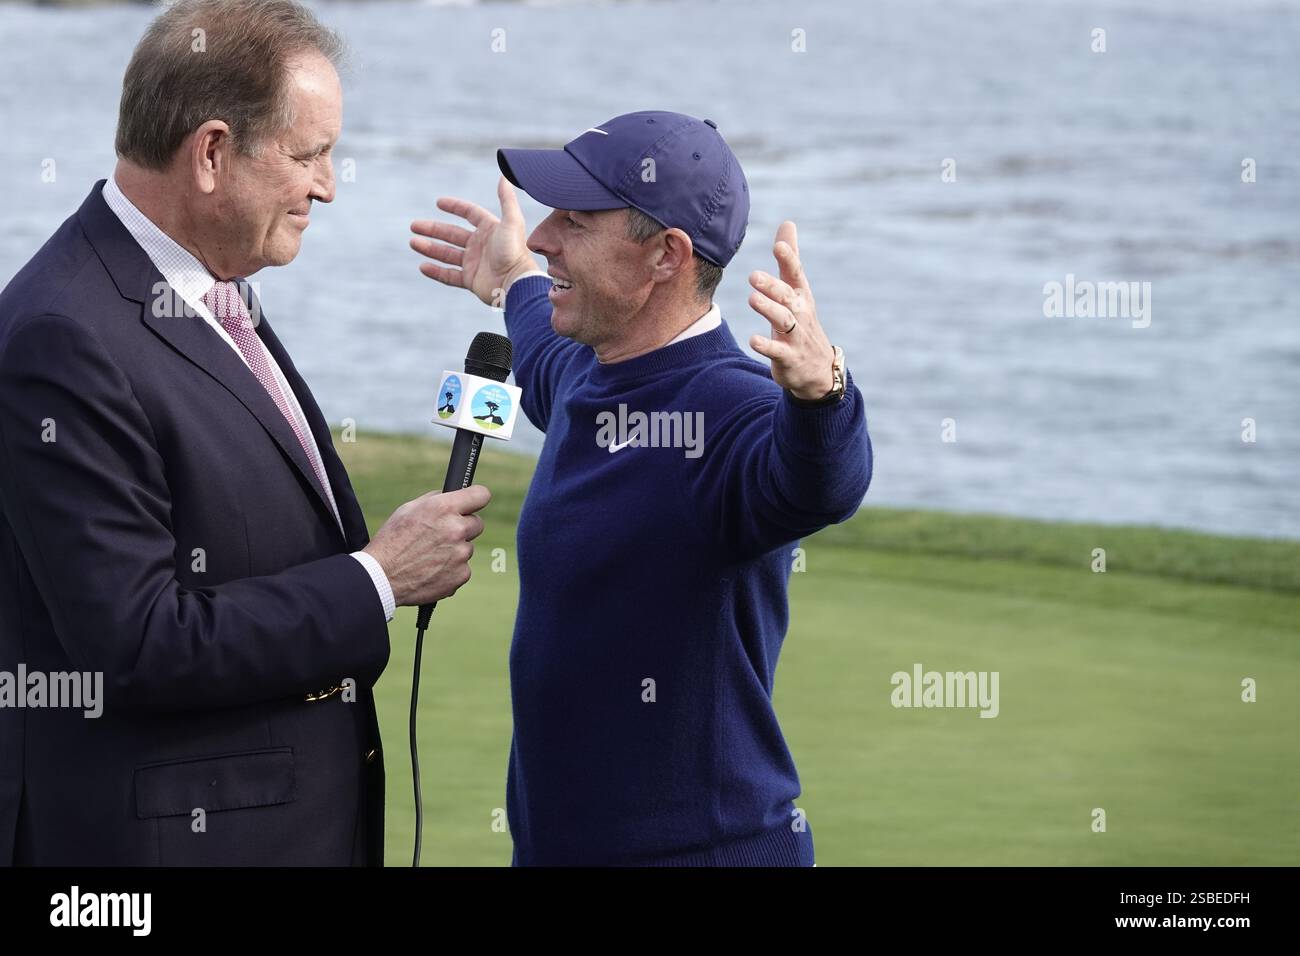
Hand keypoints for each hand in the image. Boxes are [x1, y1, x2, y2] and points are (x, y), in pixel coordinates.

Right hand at [363, 485, 490, 605]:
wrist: (382, 577)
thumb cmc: (392, 541)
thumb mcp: (408, 509)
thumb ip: (436, 500)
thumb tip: (452, 496)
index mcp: (444, 508)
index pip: (481, 495)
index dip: (477, 498)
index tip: (474, 502)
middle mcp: (456, 529)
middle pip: (477, 524)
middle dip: (463, 527)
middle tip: (442, 535)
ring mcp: (461, 554)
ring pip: (467, 548)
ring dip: (454, 551)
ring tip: (429, 556)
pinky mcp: (461, 575)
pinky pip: (463, 568)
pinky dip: (451, 570)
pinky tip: (432, 569)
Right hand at [410, 177, 541, 306]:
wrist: (517, 283)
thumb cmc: (515, 252)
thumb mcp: (512, 221)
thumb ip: (507, 199)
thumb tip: (504, 176)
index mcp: (490, 229)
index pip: (469, 214)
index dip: (455, 207)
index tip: (438, 202)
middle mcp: (481, 245)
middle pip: (452, 234)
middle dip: (432, 229)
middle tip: (414, 226)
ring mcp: (475, 263)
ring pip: (447, 254)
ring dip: (429, 248)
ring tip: (413, 243)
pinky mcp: (471, 281)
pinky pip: (449, 275)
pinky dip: (436, 271)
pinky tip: (422, 266)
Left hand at [747, 221, 835, 400]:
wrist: (818, 369)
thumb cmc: (802, 322)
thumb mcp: (798, 290)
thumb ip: (789, 260)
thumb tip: (787, 223)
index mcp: (801, 296)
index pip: (796, 274)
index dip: (789, 259)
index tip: (780, 245)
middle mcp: (800, 313)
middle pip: (787, 296)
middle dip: (773, 286)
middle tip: (754, 275)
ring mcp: (796, 337)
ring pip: (783, 321)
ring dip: (769, 310)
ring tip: (752, 298)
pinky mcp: (788, 358)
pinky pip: (777, 351)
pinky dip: (766, 346)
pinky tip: (753, 340)